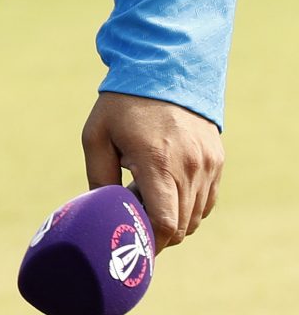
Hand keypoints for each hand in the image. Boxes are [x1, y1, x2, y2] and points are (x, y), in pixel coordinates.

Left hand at [82, 90, 222, 249]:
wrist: (164, 70)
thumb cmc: (122, 105)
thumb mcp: (96, 136)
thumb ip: (99, 177)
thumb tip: (103, 212)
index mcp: (157, 162)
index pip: (165, 223)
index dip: (151, 242)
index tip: (134, 244)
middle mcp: (189, 167)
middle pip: (182, 226)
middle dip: (158, 231)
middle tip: (134, 217)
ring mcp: (208, 165)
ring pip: (196, 216)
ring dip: (174, 219)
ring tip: (148, 197)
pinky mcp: (217, 161)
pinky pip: (207, 201)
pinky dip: (189, 207)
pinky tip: (167, 191)